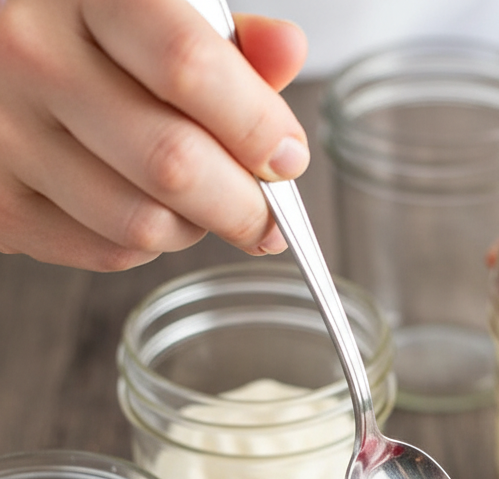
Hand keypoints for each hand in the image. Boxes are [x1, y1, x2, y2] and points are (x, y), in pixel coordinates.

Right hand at [0, 0, 308, 269]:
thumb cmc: (75, 33)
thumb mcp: (146, 7)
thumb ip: (219, 37)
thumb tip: (286, 51)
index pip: (188, 66)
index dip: (255, 124)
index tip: (287, 157)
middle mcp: (33, 58)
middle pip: (173, 162)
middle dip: (242, 205)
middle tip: (267, 219)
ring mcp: (8, 135)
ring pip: (143, 222)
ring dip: (195, 229)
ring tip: (202, 208)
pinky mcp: (1, 203)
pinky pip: (106, 250)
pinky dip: (148, 244)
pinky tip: (145, 208)